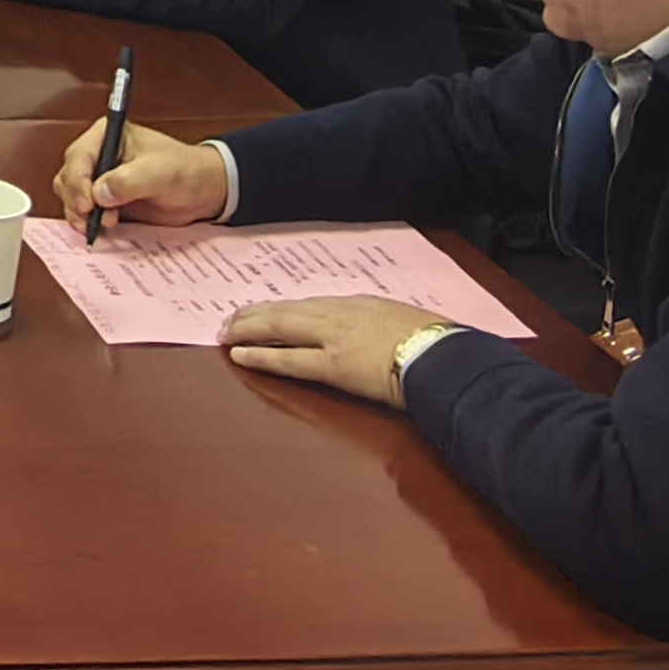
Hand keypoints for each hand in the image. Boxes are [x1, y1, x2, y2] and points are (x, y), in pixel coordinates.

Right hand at [51, 119, 229, 229]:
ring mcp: (99, 179)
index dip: (77, 181)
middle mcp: (98, 156)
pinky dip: (87, 223)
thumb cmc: (185, 171)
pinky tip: (101, 230)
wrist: (202, 192)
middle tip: (93, 218)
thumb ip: (128, 180)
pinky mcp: (105, 201)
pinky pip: (84, 213)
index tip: (88, 204)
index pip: (78, 156)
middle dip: (76, 200)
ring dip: (80, 214)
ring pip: (71, 196)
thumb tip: (99, 193)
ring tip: (105, 223)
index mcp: (107, 136)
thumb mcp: (160, 171)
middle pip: (68, 177)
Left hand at [223, 298, 460, 409]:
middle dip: (256, 315)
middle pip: (287, 311)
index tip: (266, 310)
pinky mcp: (331, 365)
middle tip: (230, 319)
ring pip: (280, 329)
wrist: (443, 356)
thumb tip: (383, 336)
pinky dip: (262, 356)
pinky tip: (241, 356)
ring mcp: (333, 338)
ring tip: (226, 333)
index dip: (285, 309)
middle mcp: (340, 314)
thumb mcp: (408, 324)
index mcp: (361, 304)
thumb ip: (386, 327)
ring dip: (250, 330)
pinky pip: (289, 359)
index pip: (312, 306)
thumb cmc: (437, 343)